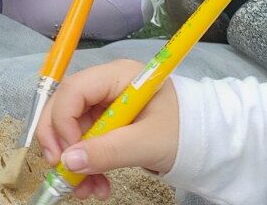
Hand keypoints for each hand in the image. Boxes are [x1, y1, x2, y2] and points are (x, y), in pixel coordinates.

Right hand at [36, 59, 180, 198]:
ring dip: (73, 161)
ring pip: (71, 130)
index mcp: (118, 76)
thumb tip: (68, 162)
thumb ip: (109, 151)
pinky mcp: (108, 124)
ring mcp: (105, 105)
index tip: (67, 154)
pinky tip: (96, 185)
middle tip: (61, 170)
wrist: (206, 142)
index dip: (62, 121)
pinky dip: (85, 165)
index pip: (74, 90)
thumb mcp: (148, 143)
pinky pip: (85, 142)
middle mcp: (107, 86)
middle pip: (64, 107)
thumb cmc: (184, 131)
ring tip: (85, 190)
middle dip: (59, 142)